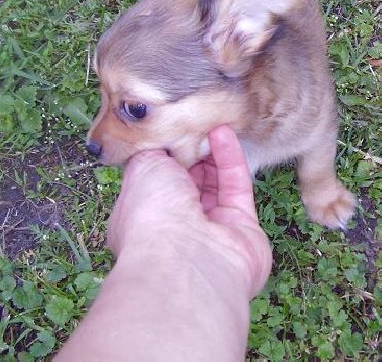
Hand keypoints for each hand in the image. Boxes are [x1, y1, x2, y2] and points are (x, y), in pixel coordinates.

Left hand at [107, 125, 271, 296]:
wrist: (186, 260)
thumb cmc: (151, 219)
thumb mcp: (139, 170)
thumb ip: (151, 153)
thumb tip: (159, 141)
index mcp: (142, 220)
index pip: (153, 182)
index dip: (163, 155)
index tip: (169, 127)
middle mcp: (175, 228)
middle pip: (187, 183)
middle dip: (190, 152)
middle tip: (194, 122)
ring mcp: (210, 229)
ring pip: (214, 183)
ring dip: (211, 151)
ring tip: (210, 120)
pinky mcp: (242, 227)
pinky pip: (236, 185)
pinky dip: (230, 157)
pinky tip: (223, 131)